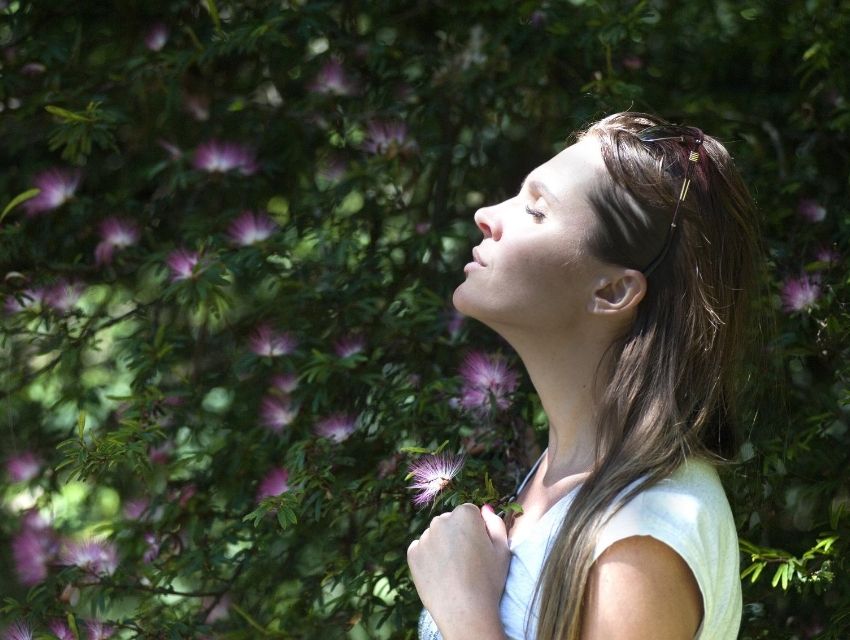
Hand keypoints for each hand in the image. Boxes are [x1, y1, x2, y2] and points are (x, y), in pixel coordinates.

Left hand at [407, 503, 509, 639]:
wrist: (464, 611)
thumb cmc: (488, 581)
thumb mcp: (503, 550)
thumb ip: (495, 524)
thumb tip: (485, 509)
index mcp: (465, 515)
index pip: (470, 513)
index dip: (476, 530)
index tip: (480, 548)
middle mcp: (441, 520)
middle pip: (450, 522)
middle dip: (457, 534)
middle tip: (467, 561)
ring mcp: (425, 536)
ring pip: (435, 536)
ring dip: (442, 545)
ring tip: (454, 571)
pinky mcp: (413, 553)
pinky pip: (422, 549)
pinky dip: (429, 557)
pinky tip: (440, 574)